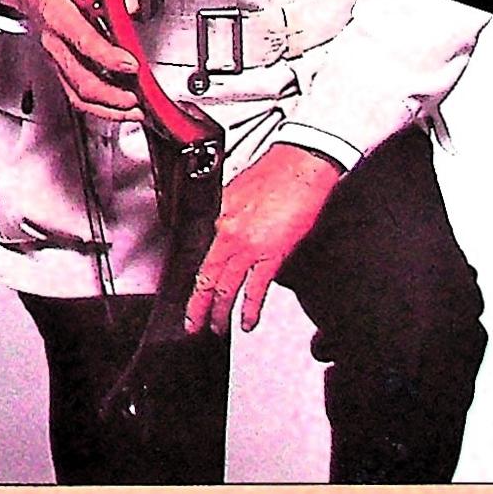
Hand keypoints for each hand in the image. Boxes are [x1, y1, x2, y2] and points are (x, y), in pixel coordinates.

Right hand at [0, 0, 143, 121]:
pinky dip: (99, 107)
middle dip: (111, 93)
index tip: (131, 64)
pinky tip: (120, 109)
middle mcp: (53, 39)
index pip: (82, 38)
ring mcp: (54, 57)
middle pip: (80, 77)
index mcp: (56, 11)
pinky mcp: (59, 67)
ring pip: (77, 93)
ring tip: (135, 110)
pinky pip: (76, 95)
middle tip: (137, 97)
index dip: (106, 55)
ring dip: (108, 107)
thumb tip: (130, 6)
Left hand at [184, 143, 343, 335]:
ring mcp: (248, 246)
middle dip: (197, 306)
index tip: (190, 292)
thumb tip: (223, 235)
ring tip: (216, 327)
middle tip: (192, 324)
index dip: (192, 278)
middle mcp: (228, 232)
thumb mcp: (238, 191)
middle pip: (205, 277)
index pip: (198, 254)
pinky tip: (247, 322)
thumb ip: (227, 215)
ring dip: (219, 313)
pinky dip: (249, 310)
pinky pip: (255, 290)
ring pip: (225, 287)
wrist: (302, 166)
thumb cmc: (276, 173)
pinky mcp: (271, 254)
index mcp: (219, 214)